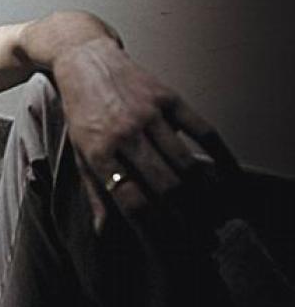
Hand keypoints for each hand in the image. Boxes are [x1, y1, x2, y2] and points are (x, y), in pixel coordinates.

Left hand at [53, 36, 238, 229]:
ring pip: (185, 163)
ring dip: (204, 196)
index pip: (131, 201)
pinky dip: (219, 155)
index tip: (169, 247)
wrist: (84, 60)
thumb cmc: (81, 110)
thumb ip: (95, 190)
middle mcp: (124, 135)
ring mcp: (148, 114)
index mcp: (98, 153)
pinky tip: (228, 176)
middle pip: (163, 187)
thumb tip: (103, 230)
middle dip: (185, 220)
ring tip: (213, 216)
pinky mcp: (167, 97)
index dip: (153, 229)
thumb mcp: (78, 151)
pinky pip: (201, 130)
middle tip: (199, 239)